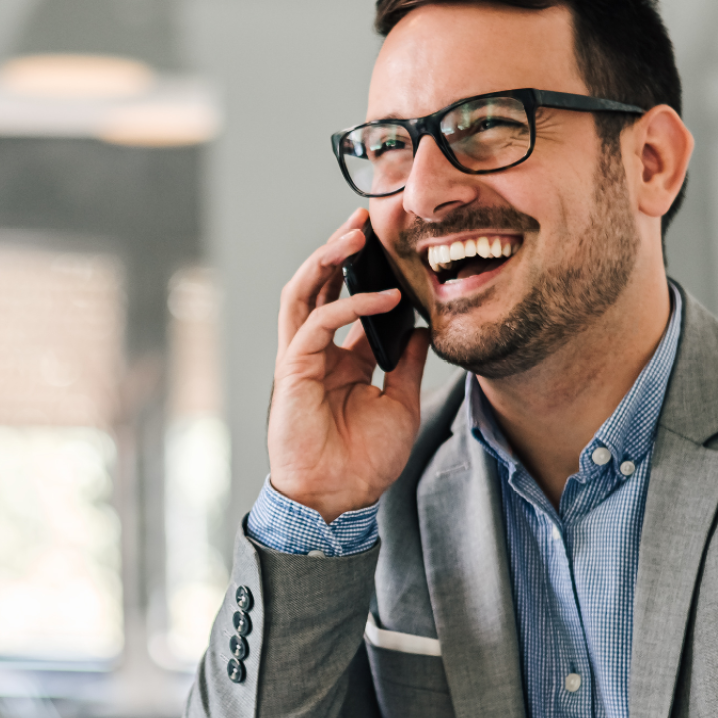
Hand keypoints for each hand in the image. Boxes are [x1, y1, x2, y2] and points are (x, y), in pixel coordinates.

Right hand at [267, 207, 429, 520]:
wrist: (337, 498)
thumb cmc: (362, 461)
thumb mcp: (400, 404)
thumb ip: (408, 364)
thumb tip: (424, 329)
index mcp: (338, 360)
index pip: (344, 302)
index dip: (362, 272)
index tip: (387, 246)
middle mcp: (315, 354)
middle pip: (317, 286)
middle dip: (335, 249)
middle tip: (362, 219)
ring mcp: (300, 360)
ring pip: (303, 292)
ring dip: (326, 259)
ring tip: (354, 234)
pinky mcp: (293, 371)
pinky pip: (316, 324)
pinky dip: (348, 306)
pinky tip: (381, 299)